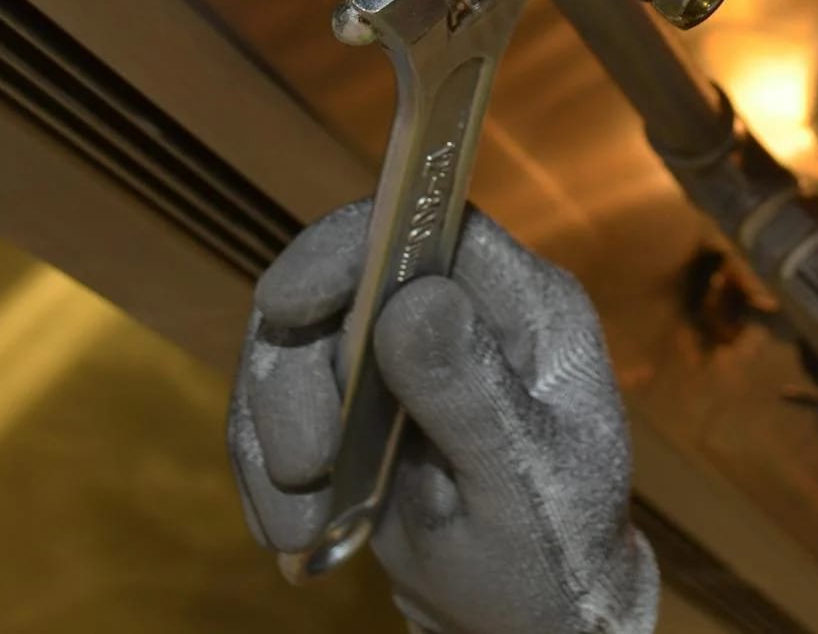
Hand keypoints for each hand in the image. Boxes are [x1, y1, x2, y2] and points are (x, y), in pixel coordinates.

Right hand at [229, 203, 657, 633]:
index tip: (286, 306)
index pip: (429, 224)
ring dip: (277, 440)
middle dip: (301, 382)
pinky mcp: (348, 411)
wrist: (523, 626)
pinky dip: (264, 475)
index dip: (350, 247)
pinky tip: (293, 533)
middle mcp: (454, 313)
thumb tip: (416, 297)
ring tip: (305, 524)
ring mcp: (394, 360)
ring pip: (289, 349)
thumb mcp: (522, 484)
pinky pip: (271, 413)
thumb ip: (472, 395)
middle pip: (338, 288)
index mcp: (521, 306)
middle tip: (308, 467)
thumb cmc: (553, 552)